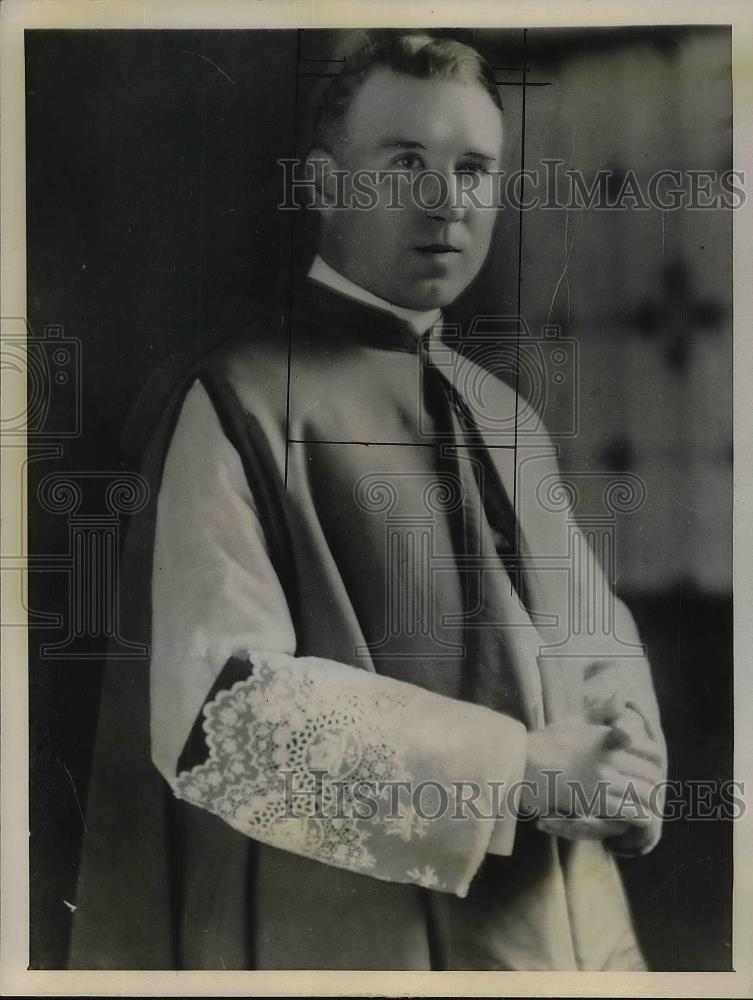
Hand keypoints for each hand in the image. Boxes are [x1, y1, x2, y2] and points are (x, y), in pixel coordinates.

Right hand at [519, 718, 650, 840]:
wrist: (525, 763)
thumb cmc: (548, 742)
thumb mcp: (575, 720)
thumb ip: (601, 711)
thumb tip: (621, 695)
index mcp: (610, 737)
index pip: (652, 751)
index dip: (657, 765)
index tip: (652, 774)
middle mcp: (612, 757)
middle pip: (652, 775)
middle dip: (655, 787)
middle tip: (650, 797)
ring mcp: (606, 779)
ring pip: (646, 795)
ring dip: (650, 804)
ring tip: (646, 810)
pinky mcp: (598, 800)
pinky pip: (633, 812)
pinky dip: (640, 818)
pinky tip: (638, 821)